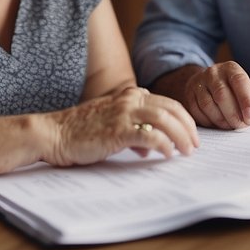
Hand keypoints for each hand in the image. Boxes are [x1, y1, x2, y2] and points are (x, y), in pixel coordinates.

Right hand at [42, 86, 198, 165]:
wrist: (54, 133)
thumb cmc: (81, 131)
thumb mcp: (111, 124)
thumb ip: (133, 130)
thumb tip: (150, 147)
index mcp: (130, 95)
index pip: (167, 103)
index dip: (183, 119)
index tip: (190, 135)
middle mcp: (129, 99)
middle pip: (171, 109)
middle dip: (188, 127)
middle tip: (195, 145)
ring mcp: (123, 113)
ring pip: (165, 119)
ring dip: (180, 136)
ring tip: (186, 151)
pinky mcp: (117, 130)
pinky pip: (150, 135)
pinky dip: (164, 144)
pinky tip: (167, 154)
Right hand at [155, 62, 249, 129]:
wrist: (209, 84)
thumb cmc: (233, 90)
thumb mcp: (246, 89)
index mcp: (231, 68)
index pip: (239, 81)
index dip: (245, 99)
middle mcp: (213, 72)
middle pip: (221, 95)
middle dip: (232, 114)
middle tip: (239, 125)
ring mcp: (199, 82)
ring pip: (207, 105)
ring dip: (220, 120)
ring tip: (229, 126)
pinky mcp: (189, 94)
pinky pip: (197, 111)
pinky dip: (208, 121)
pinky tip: (216, 124)